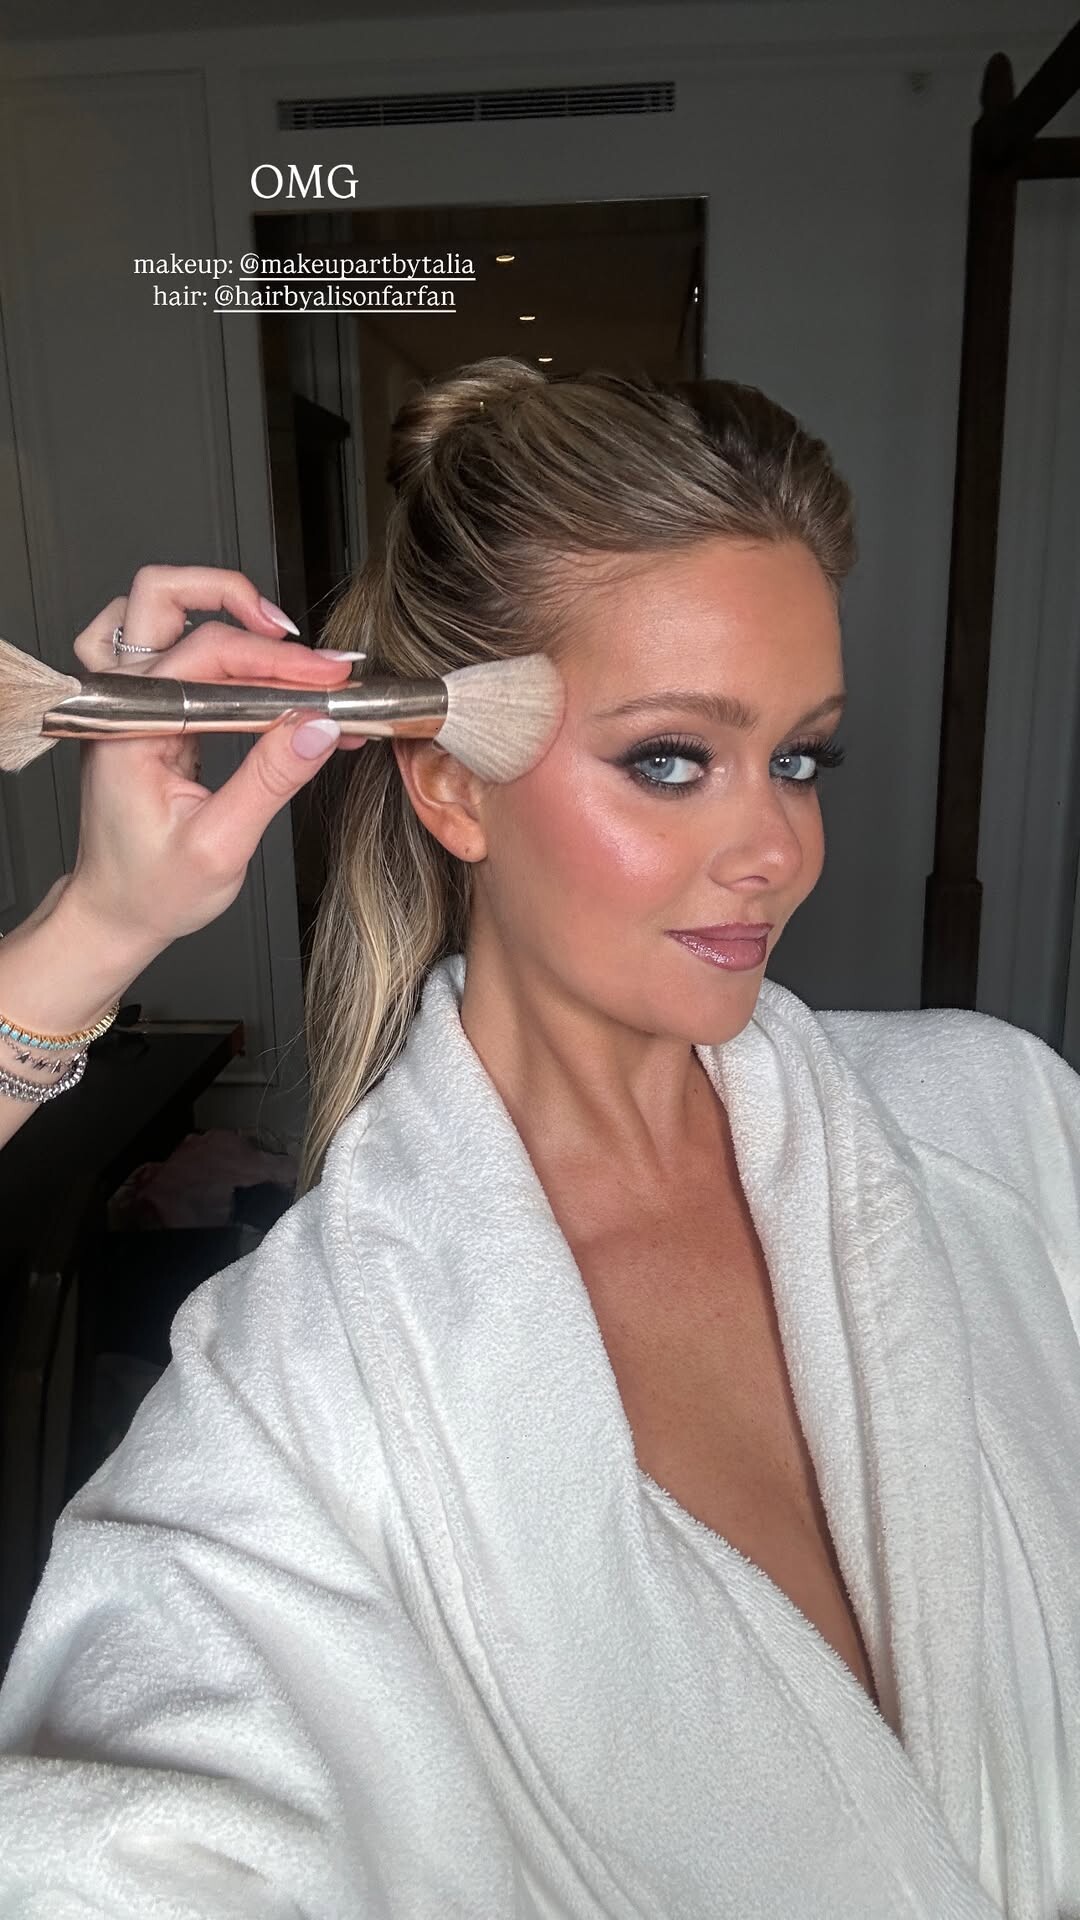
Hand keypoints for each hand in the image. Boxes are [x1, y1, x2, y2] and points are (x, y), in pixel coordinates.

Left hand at [58, 564, 366, 955]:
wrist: (116, 913)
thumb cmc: (152, 889)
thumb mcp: (221, 846)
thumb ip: (270, 779)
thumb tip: (318, 728)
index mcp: (128, 730)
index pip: (206, 658)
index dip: (276, 663)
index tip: (329, 681)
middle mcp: (119, 704)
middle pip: (164, 601)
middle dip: (240, 606)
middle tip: (302, 647)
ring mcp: (126, 701)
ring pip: (156, 610)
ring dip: (216, 608)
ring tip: (277, 639)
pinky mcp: (145, 709)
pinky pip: (172, 649)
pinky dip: (212, 640)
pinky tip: (252, 661)